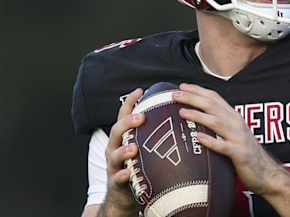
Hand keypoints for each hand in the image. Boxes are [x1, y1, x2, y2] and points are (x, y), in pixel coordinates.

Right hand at [101, 88, 144, 215]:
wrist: (124, 198)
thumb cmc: (138, 168)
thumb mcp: (143, 148)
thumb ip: (152, 134)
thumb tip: (175, 116)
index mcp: (123, 138)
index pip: (124, 116)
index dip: (130, 103)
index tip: (140, 90)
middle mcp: (115, 149)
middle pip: (117, 131)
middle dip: (128, 122)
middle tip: (142, 117)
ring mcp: (114, 166)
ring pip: (114, 154)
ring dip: (123, 150)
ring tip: (134, 147)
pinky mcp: (117, 183)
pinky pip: (118, 178)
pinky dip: (123, 175)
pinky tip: (129, 172)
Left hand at [173, 83, 283, 195]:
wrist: (266, 173)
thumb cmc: (245, 154)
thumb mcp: (233, 133)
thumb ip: (219, 124)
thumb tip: (197, 118)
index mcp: (234, 117)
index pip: (214, 98)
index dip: (198, 90)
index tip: (182, 86)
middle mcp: (237, 124)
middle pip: (213, 106)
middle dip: (193, 98)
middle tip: (175, 95)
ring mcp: (239, 138)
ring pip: (217, 123)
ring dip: (198, 116)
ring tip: (182, 112)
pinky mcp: (240, 154)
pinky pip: (224, 147)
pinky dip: (211, 141)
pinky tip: (198, 137)